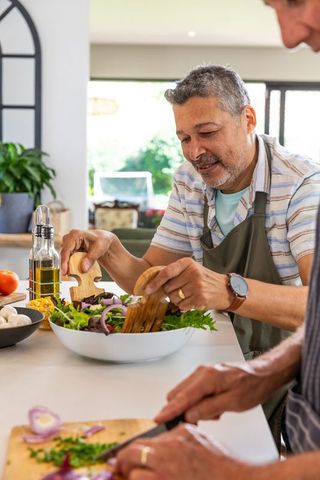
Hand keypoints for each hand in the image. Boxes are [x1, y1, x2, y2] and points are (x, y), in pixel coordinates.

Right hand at [60, 229, 114, 274]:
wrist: (103, 240)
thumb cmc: (102, 241)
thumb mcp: (99, 249)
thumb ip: (90, 259)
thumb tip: (83, 269)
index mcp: (76, 234)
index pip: (67, 249)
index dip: (64, 260)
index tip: (64, 271)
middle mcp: (70, 238)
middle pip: (64, 253)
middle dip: (64, 264)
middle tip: (67, 275)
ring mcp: (69, 243)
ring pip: (65, 256)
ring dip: (67, 265)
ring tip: (71, 275)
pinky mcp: (70, 249)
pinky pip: (68, 258)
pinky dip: (70, 265)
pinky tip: (73, 271)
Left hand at [115, 423, 254, 479]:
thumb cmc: (219, 462)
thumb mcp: (196, 436)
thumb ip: (175, 434)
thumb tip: (159, 439)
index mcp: (171, 440)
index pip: (138, 443)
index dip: (126, 452)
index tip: (121, 457)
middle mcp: (166, 457)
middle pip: (130, 457)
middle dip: (122, 464)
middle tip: (120, 468)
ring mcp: (165, 476)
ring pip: (135, 477)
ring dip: (134, 478)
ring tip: (134, 478)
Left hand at [144, 257, 230, 310]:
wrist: (227, 289)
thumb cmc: (207, 279)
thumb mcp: (193, 269)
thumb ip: (176, 271)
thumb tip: (154, 278)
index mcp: (188, 263)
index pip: (166, 272)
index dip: (155, 282)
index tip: (148, 289)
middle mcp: (192, 273)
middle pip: (168, 287)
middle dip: (170, 292)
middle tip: (181, 291)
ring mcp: (197, 286)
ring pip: (174, 298)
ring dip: (177, 300)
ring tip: (188, 296)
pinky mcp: (200, 298)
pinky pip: (182, 306)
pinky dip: (184, 306)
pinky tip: (192, 301)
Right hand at [155, 362, 275, 424]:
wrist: (263, 374)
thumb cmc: (252, 385)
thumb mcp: (233, 402)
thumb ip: (208, 409)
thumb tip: (189, 415)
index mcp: (207, 377)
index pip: (183, 397)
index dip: (170, 410)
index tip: (159, 418)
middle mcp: (201, 372)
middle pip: (178, 394)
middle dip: (184, 410)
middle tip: (202, 420)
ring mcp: (202, 373)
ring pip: (185, 394)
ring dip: (194, 407)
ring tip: (216, 412)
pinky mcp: (205, 376)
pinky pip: (193, 391)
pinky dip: (199, 402)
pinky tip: (215, 406)